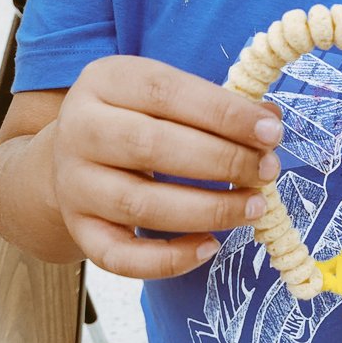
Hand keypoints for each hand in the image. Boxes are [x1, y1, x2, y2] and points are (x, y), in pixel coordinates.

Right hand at [53, 56, 282, 278]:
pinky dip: (169, 260)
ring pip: (141, 204)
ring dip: (209, 210)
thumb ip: (215, 107)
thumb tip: (269, 124)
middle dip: (222, 161)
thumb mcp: (167, 98)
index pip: (166, 93)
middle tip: (266, 171)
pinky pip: (121, 256)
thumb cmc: (136, 121)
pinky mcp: (80, 231)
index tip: (271, 133)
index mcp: (105, 82)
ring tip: (254, 208)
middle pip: (151, 146)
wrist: (70, 159)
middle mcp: (80, 130)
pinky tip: (209, 247)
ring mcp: (74, 184)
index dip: (224, 113)